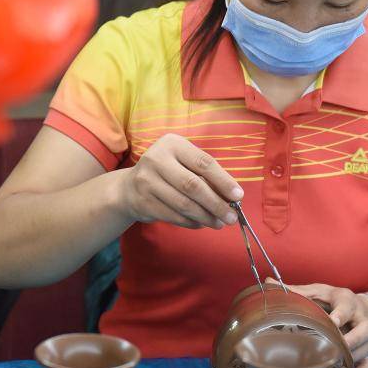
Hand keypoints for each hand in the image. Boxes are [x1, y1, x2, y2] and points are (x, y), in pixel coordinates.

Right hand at [116, 134, 242, 229]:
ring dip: (206, 217)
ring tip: (220, 223)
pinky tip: (202, 223)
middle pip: (193, 185)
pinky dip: (192, 222)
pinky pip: (174, 216)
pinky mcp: (143, 202)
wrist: (129, 188)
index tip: (238, 196)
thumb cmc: (167, 173)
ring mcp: (147, 181)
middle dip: (216, 204)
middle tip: (232, 217)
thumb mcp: (183, 162)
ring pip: (184, 204)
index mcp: (172, 144)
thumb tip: (232, 197)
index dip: (223, 181)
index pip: (203, 163)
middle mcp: (156, 159)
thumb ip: (206, 174)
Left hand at [281, 282, 367, 367]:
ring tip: (335, 364)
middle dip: (352, 340)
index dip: (341, 315)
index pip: (347, 306)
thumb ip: (296, 290)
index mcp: (346, 300)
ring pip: (367, 348)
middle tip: (336, 348)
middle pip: (364, 329)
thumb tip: (267, 281)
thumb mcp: (318, 292)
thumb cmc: (334, 301)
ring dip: (352, 357)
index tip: (332, 322)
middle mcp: (361, 317)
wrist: (364, 309)